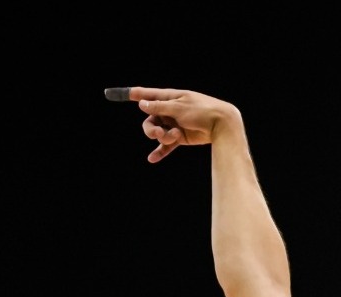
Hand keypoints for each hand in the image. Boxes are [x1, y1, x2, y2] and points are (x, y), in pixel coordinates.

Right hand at [111, 86, 241, 162]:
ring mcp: (174, 124)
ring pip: (157, 133)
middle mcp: (170, 110)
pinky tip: (152, 159)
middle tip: (157, 133)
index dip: (134, 94)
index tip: (119, 94)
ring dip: (162, 137)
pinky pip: (166, 146)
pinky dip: (160, 151)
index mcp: (170, 98)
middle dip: (150, 128)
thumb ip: (159, 107)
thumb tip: (142, 104)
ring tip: (174, 137)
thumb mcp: (178, 107)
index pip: (148, 95)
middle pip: (149, 120)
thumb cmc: (201, 110)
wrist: (221, 125)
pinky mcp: (180, 137)